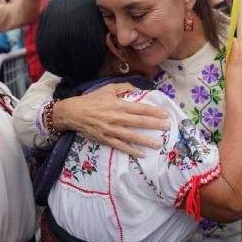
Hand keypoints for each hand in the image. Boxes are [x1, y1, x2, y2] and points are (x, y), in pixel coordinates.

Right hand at [53, 82, 169, 157]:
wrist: (74, 113)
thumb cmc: (92, 99)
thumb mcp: (108, 88)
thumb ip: (124, 87)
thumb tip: (138, 89)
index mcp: (119, 105)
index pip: (141, 108)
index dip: (154, 111)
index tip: (165, 114)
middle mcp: (117, 118)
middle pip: (140, 122)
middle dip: (155, 125)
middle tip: (167, 127)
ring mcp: (112, 130)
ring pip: (133, 136)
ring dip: (147, 140)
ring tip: (159, 144)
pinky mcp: (106, 139)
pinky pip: (121, 146)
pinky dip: (132, 151)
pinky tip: (142, 154)